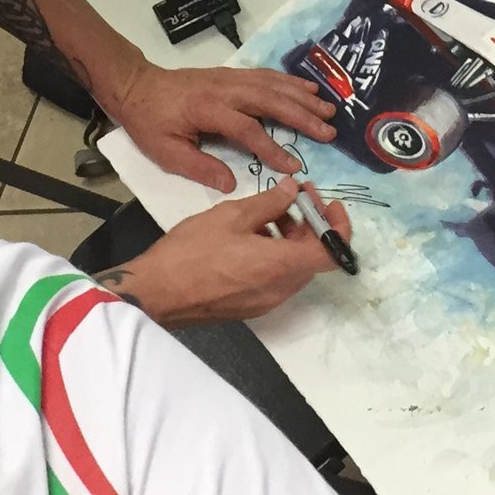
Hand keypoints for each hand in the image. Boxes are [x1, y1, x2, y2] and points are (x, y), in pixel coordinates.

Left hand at [96, 60, 335, 191]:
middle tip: (328, 130)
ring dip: (302, 96)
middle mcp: (224, 89)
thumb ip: (199, 167)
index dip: (273, 148)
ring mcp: (229, 78)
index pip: (248, 130)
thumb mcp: (166, 152)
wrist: (136, 85)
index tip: (294, 167)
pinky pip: (265, 75)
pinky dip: (288, 81)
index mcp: (208, 110)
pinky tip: (306, 88)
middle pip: (270, 100)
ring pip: (272, 85)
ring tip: (328, 109)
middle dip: (302, 115)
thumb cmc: (149, 122)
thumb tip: (232, 184)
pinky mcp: (230, 74)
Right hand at [105, 180, 352, 326]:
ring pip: (293, 266)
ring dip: (291, 237)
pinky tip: (251, 233)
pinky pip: (276, 277)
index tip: (329, 203)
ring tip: (268, 210)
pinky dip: (275, 253)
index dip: (338, 226)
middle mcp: (281, 289)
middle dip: (311, 225)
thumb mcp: (231, 216)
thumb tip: (293, 189)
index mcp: (281, 266)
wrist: (156, 293)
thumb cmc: (192, 251)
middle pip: (313, 257)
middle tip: (295, 196)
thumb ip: (269, 202)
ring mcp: (266, 302)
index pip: (332, 253)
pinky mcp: (250, 306)